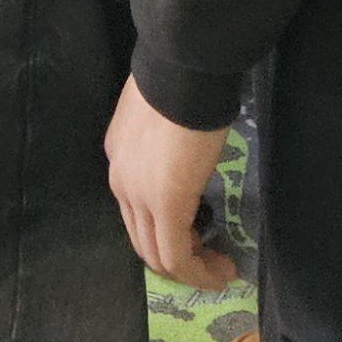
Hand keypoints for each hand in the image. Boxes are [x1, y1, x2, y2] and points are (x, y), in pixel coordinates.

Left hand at [104, 81, 237, 289]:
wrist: (182, 70)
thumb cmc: (179, 82)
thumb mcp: (162, 115)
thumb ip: (164, 139)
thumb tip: (185, 147)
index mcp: (120, 160)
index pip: (135, 211)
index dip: (166, 229)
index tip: (199, 234)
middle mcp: (120, 183)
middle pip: (142, 240)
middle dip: (177, 258)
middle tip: (211, 259)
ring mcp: (139, 195)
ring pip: (157, 254)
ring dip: (190, 270)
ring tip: (219, 270)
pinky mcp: (165, 204)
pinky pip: (177, 254)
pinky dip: (198, 272)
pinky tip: (222, 271)